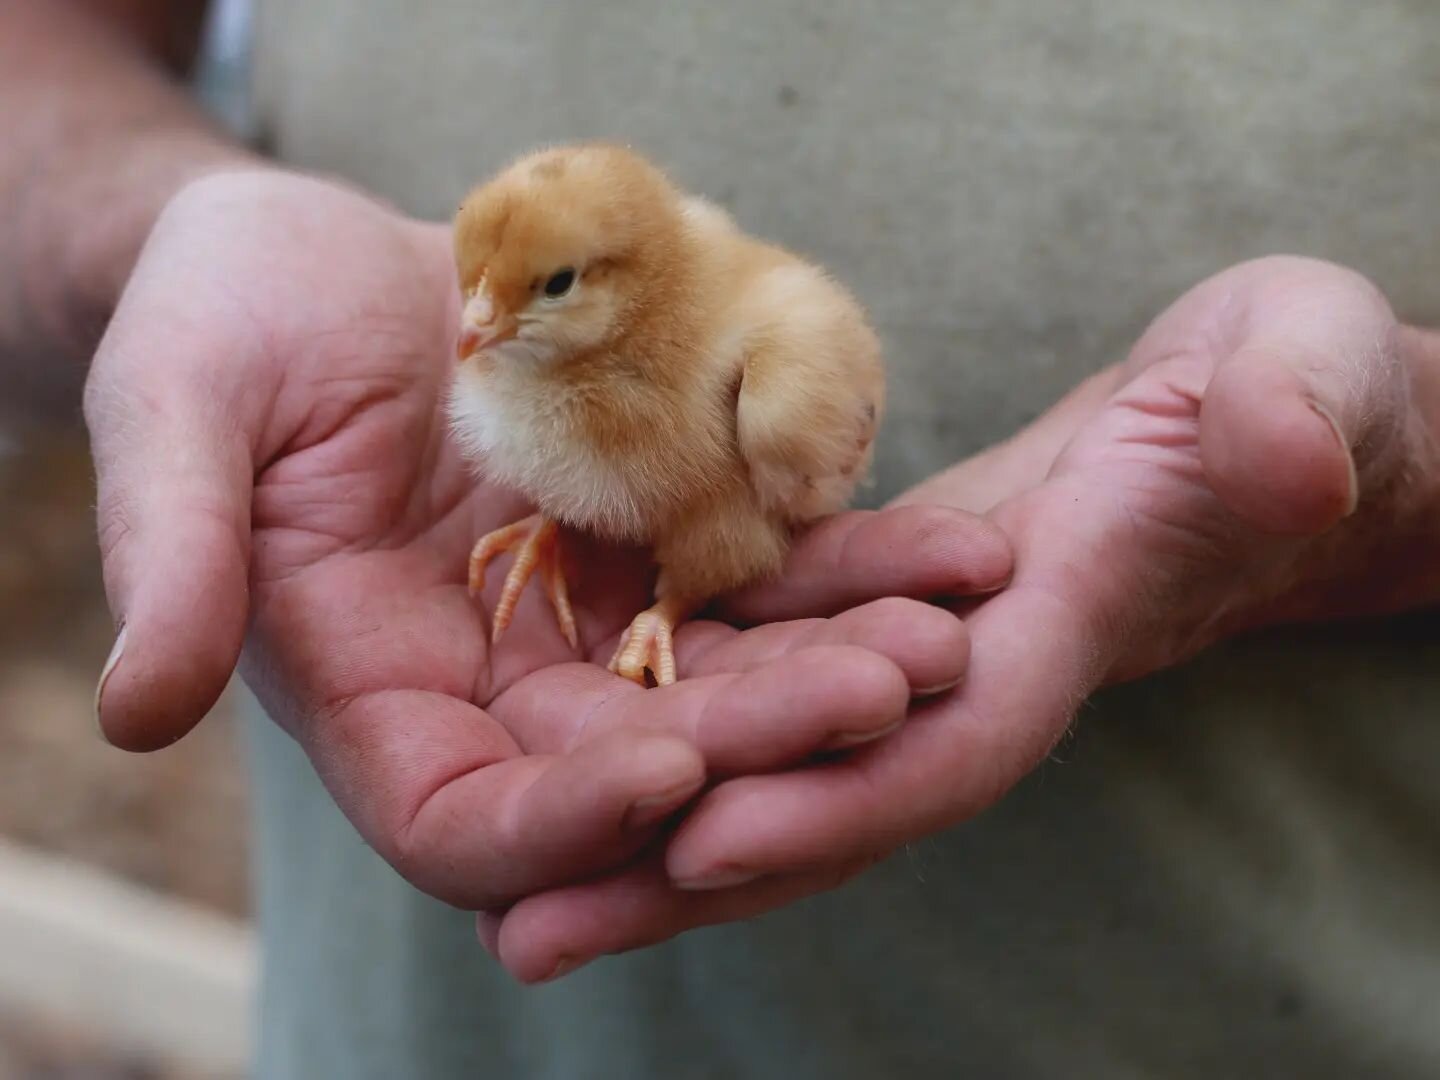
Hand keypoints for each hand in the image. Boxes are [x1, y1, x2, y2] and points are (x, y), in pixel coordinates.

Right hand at [86, 170, 1012, 909]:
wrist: (309, 257)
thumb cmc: (218, 324)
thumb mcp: (178, 416)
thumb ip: (174, 556)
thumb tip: (142, 709)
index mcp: (369, 693)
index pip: (461, 820)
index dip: (559, 819)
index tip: (664, 770)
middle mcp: (491, 681)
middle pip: (629, 758)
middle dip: (756, 739)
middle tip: (878, 696)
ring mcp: (583, 613)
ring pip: (720, 674)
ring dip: (833, 664)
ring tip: (944, 632)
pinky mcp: (650, 534)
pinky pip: (758, 567)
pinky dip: (848, 566)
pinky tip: (948, 557)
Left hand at [484, 256, 1439, 978]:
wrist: (1242, 406)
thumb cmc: (1289, 381)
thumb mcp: (1308, 371)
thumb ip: (1293, 414)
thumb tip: (1286, 455)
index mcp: (1071, 625)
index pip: (947, 741)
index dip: (839, 798)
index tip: (702, 845)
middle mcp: (971, 672)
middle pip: (824, 795)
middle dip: (686, 871)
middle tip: (530, 938)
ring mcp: (912, 652)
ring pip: (770, 755)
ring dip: (644, 826)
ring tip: (507, 898)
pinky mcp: (867, 610)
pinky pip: (756, 675)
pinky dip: (667, 721)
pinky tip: (556, 747)